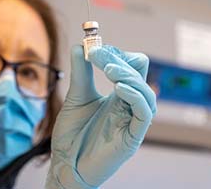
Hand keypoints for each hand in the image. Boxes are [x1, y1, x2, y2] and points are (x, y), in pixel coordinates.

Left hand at [46, 45, 156, 188]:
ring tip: (108, 69)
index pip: (129, 65)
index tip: (93, 49)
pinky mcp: (133, 136)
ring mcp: (132, 120)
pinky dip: (135, 96)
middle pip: (139, 72)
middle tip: (97, 55)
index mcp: (118, 94)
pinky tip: (119, 88)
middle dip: (119, 59)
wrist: (66, 165)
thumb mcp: (76, 97)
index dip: (114, 53)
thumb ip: (81, 73)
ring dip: (127, 75)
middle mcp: (128, 104)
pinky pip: (144, 113)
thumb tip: (80, 46)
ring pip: (145, 91)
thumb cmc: (72, 134)